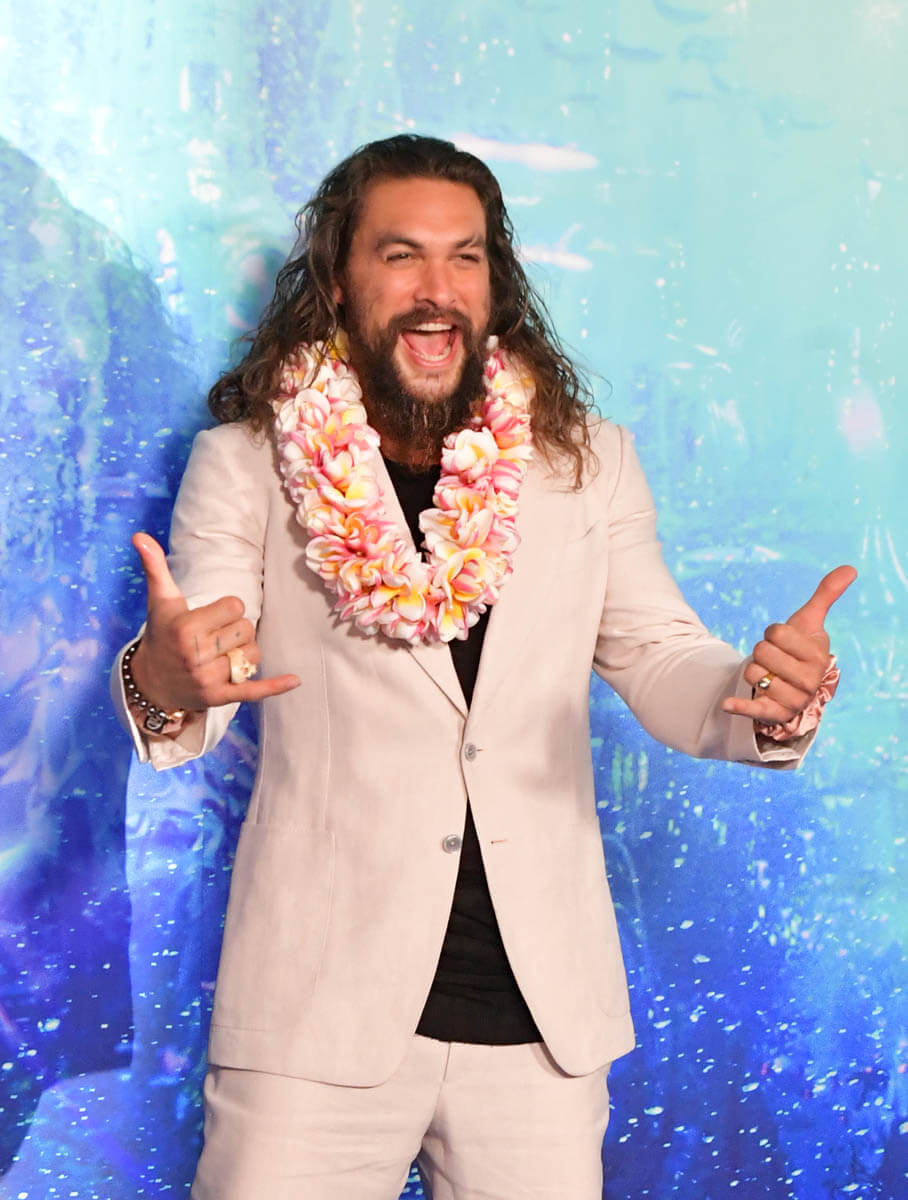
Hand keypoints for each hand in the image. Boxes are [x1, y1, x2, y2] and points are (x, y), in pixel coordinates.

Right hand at [128, 532, 299, 712]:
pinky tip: (295, 680)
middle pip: (247, 630)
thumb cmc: (161, 634)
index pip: (236, 607)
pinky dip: (274, 686)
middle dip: (236, 630)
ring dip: (245, 652)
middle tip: (215, 636)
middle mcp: (196, 655)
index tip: (210, 617)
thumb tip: (140, 535)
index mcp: (186, 628)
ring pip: (253, 655)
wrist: (150, 681)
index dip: (227, 609)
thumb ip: (155, 567)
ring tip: (223, 653)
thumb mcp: (160, 601)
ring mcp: (208, 679)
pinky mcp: (218, 697)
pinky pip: (253, 691)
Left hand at [721, 564, 856, 725]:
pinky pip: (754, 709)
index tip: (783, 641)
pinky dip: (739, 707)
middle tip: (774, 659)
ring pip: (752, 674)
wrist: (794, 684)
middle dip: (761, 652)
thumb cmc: (800, 648)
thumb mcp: (810, 622)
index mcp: (818, 656)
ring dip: (753, 671)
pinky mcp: (774, 715)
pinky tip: (726, 704)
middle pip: (761, 652)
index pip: (776, 632)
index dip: (772, 632)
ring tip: (768, 675)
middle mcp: (810, 681)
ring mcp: (793, 700)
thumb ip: (826, 595)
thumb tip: (850, 568)